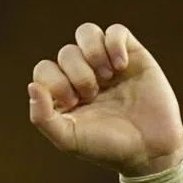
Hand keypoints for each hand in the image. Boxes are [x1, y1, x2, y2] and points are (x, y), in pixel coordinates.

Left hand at [29, 23, 182, 176]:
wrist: (150, 151)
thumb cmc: (108, 148)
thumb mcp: (69, 140)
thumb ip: (42, 117)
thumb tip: (32, 86)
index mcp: (66, 94)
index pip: (44, 70)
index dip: (54, 81)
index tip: (73, 102)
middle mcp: (85, 75)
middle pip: (66, 52)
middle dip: (77, 73)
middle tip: (93, 94)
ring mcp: (108, 64)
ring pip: (86, 33)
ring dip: (92, 52)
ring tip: (107, 76)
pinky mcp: (133, 56)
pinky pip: (116, 31)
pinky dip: (114, 44)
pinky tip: (121, 66)